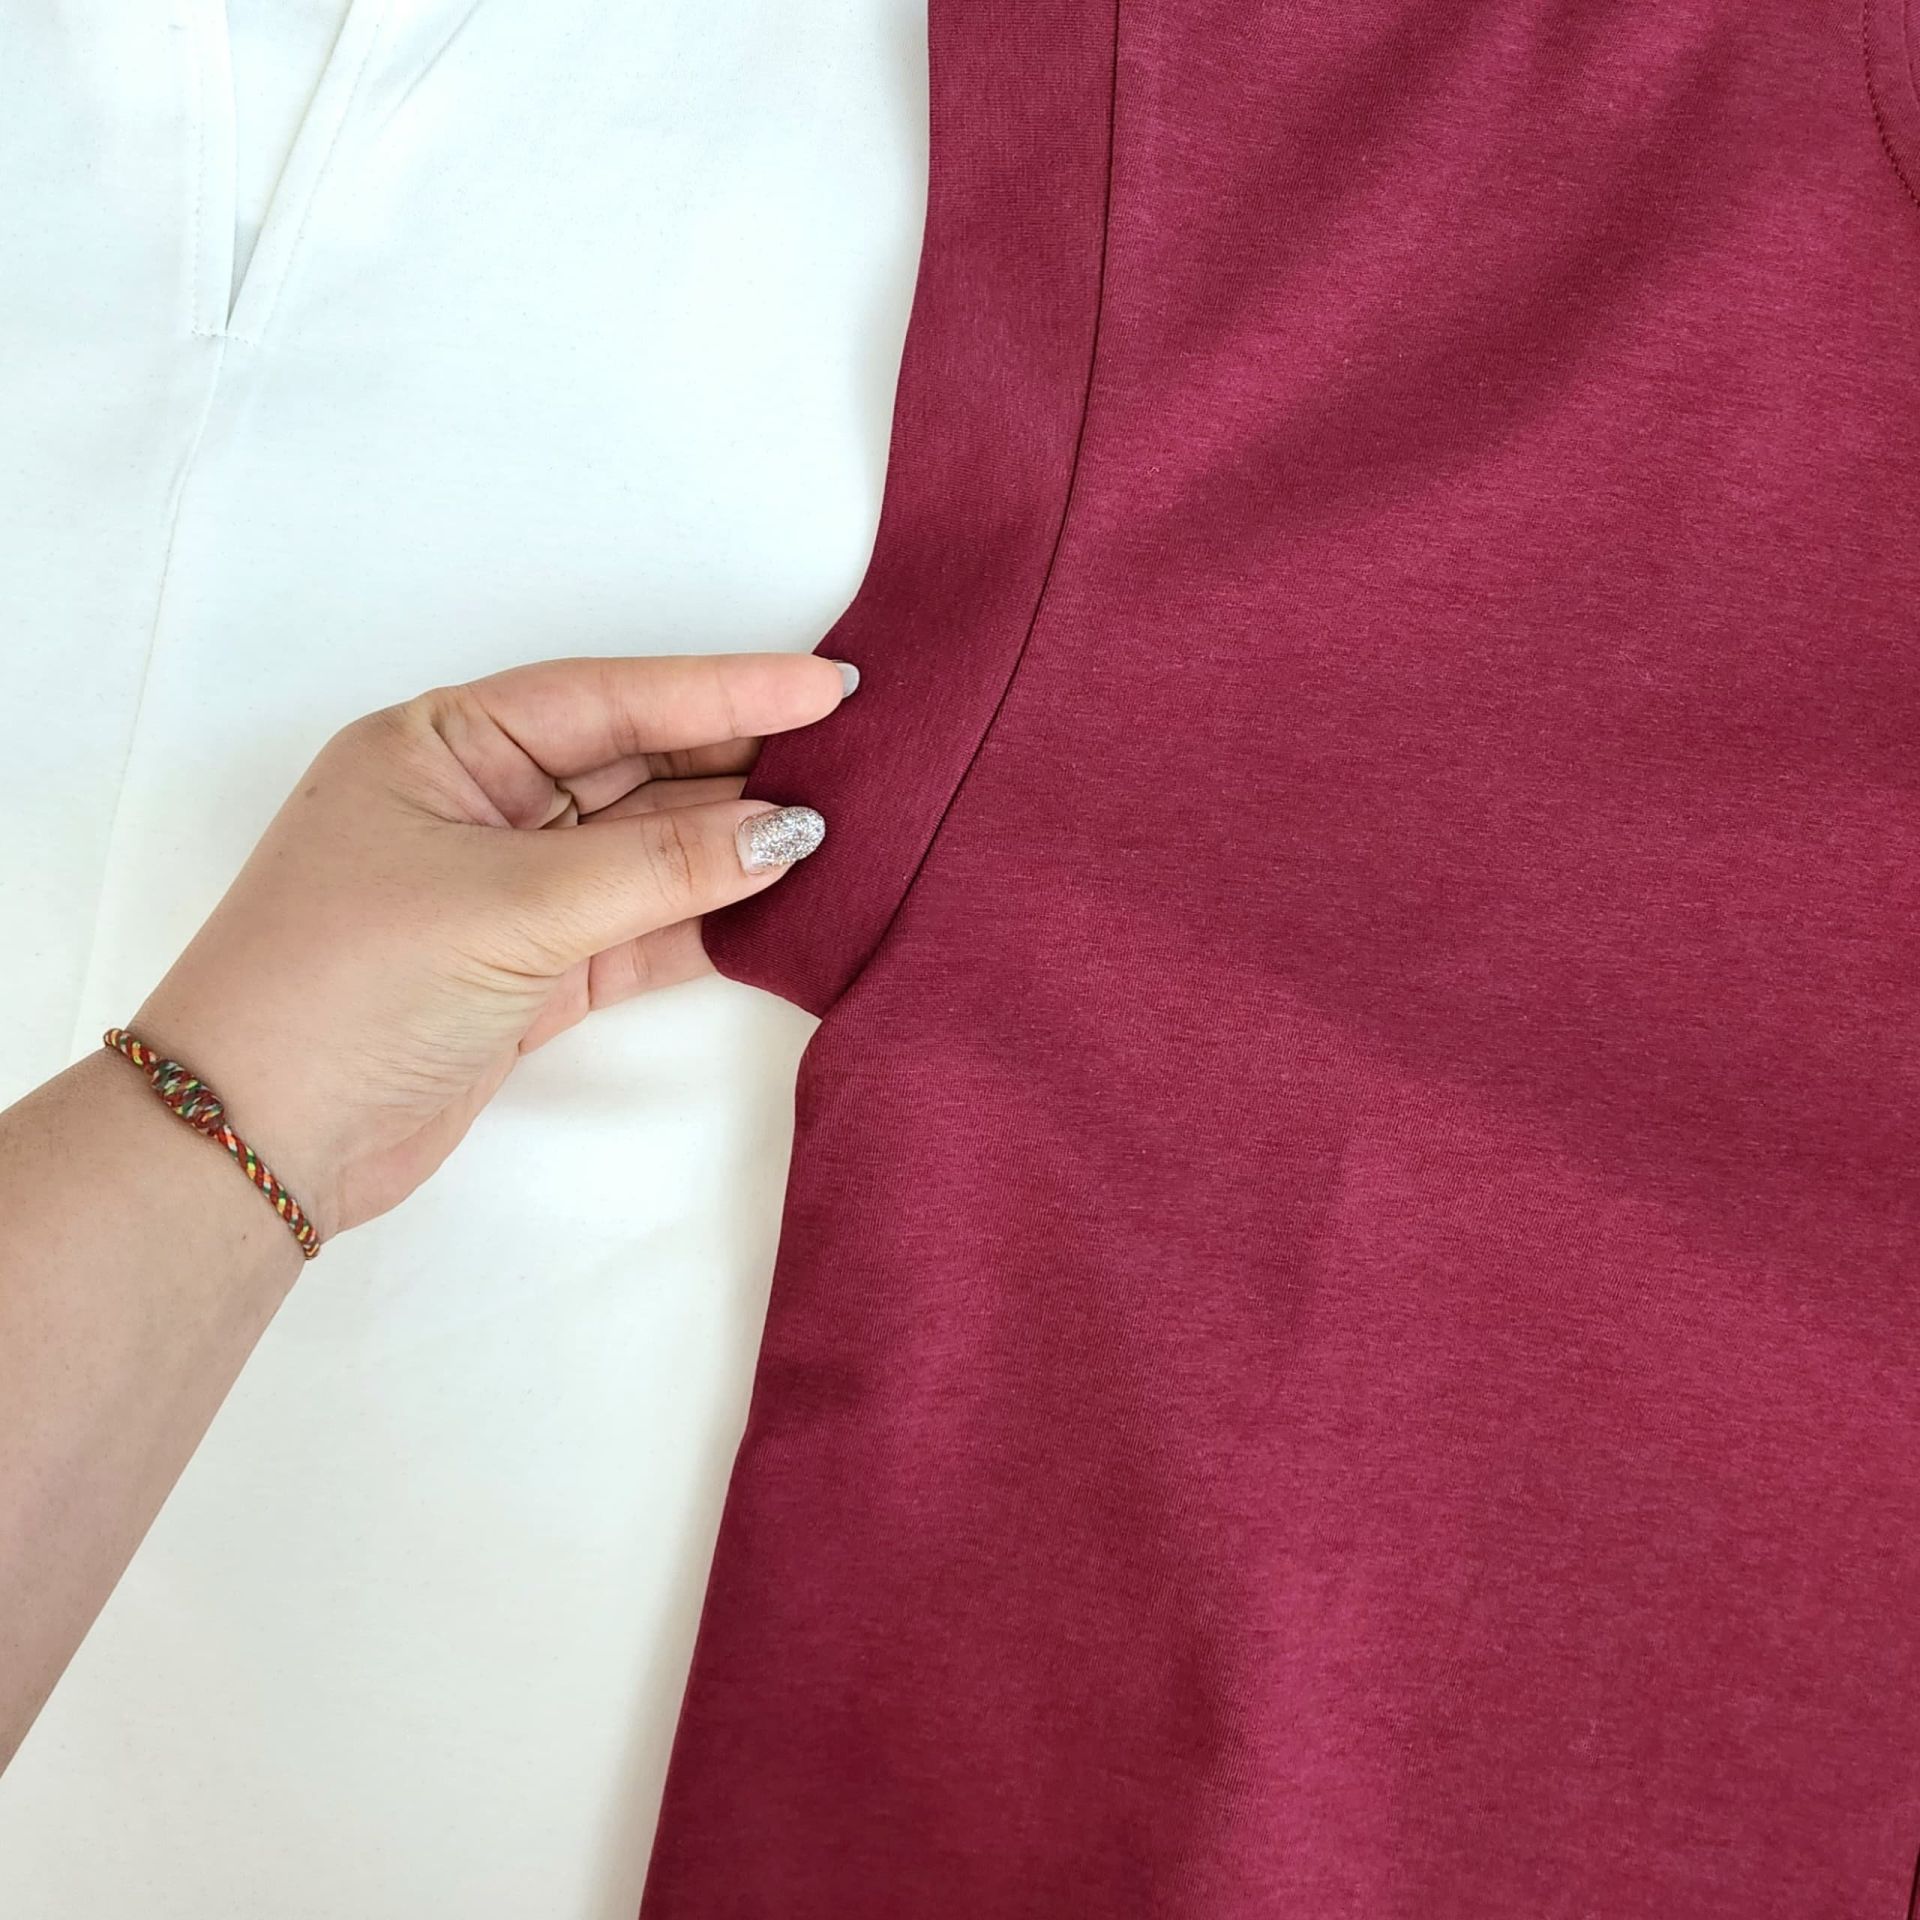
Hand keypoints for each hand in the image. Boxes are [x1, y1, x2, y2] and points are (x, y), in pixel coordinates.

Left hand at [131, 652, 848, 1242]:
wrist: (255, 1144)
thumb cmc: (348, 983)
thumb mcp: (509, 906)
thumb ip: (659, 868)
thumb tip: (789, 833)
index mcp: (441, 746)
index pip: (606, 698)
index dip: (722, 690)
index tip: (828, 687)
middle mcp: (479, 807)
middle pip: (634, 767)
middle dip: (739, 763)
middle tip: (859, 753)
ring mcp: (510, 894)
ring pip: (646, 852)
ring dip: (733, 845)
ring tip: (844, 823)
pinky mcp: (534, 975)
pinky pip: (641, 928)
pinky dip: (707, 920)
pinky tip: (782, 903)